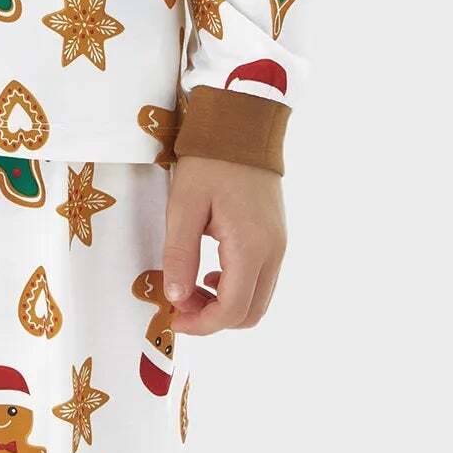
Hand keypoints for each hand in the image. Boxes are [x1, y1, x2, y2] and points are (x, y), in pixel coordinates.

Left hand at [161, 155, 286, 334]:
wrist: (243, 128)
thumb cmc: (210, 162)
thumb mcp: (184, 206)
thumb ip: (180, 255)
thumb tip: (176, 297)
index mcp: (250, 247)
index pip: (231, 310)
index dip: (201, 324)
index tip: (174, 316)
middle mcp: (272, 252)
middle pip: (250, 314)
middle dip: (213, 318)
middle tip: (180, 301)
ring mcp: (279, 246)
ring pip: (258, 301)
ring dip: (225, 304)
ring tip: (192, 284)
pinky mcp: (277, 240)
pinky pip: (261, 281)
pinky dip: (236, 289)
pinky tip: (211, 271)